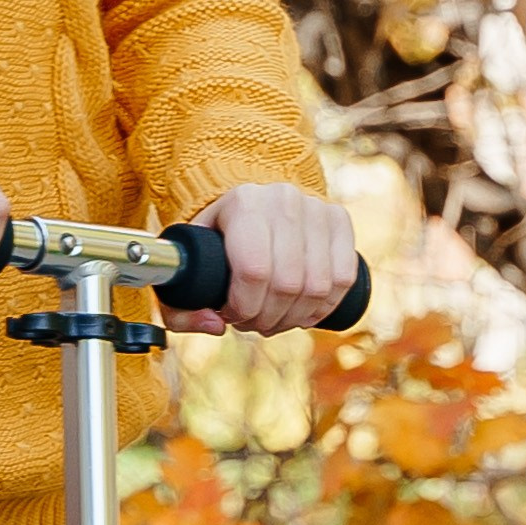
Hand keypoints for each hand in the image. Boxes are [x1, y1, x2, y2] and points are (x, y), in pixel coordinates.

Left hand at [167, 182, 359, 337]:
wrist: (251, 204)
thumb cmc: (215, 240)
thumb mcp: (189, 264)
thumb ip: (182, 304)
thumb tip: (216, 325)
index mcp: (243, 203)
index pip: (254, 270)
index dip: (245, 307)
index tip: (232, 315)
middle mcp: (283, 199)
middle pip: (288, 284)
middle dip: (269, 317)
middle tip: (254, 323)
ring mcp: (316, 207)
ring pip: (317, 286)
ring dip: (295, 318)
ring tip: (276, 319)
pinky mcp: (339, 219)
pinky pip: (343, 278)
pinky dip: (324, 306)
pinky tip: (304, 312)